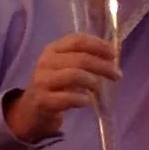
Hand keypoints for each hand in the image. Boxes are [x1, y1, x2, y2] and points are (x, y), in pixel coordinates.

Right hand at [4, 33, 118, 142]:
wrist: (31, 109)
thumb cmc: (55, 85)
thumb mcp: (64, 66)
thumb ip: (83, 58)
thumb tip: (111, 57)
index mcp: (53, 49)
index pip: (77, 40)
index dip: (98, 45)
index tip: (113, 54)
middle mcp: (46, 62)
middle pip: (80, 59)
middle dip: (102, 66)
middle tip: (117, 75)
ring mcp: (42, 81)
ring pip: (74, 75)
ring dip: (93, 82)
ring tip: (99, 88)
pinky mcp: (43, 100)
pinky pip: (68, 98)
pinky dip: (82, 99)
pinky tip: (86, 101)